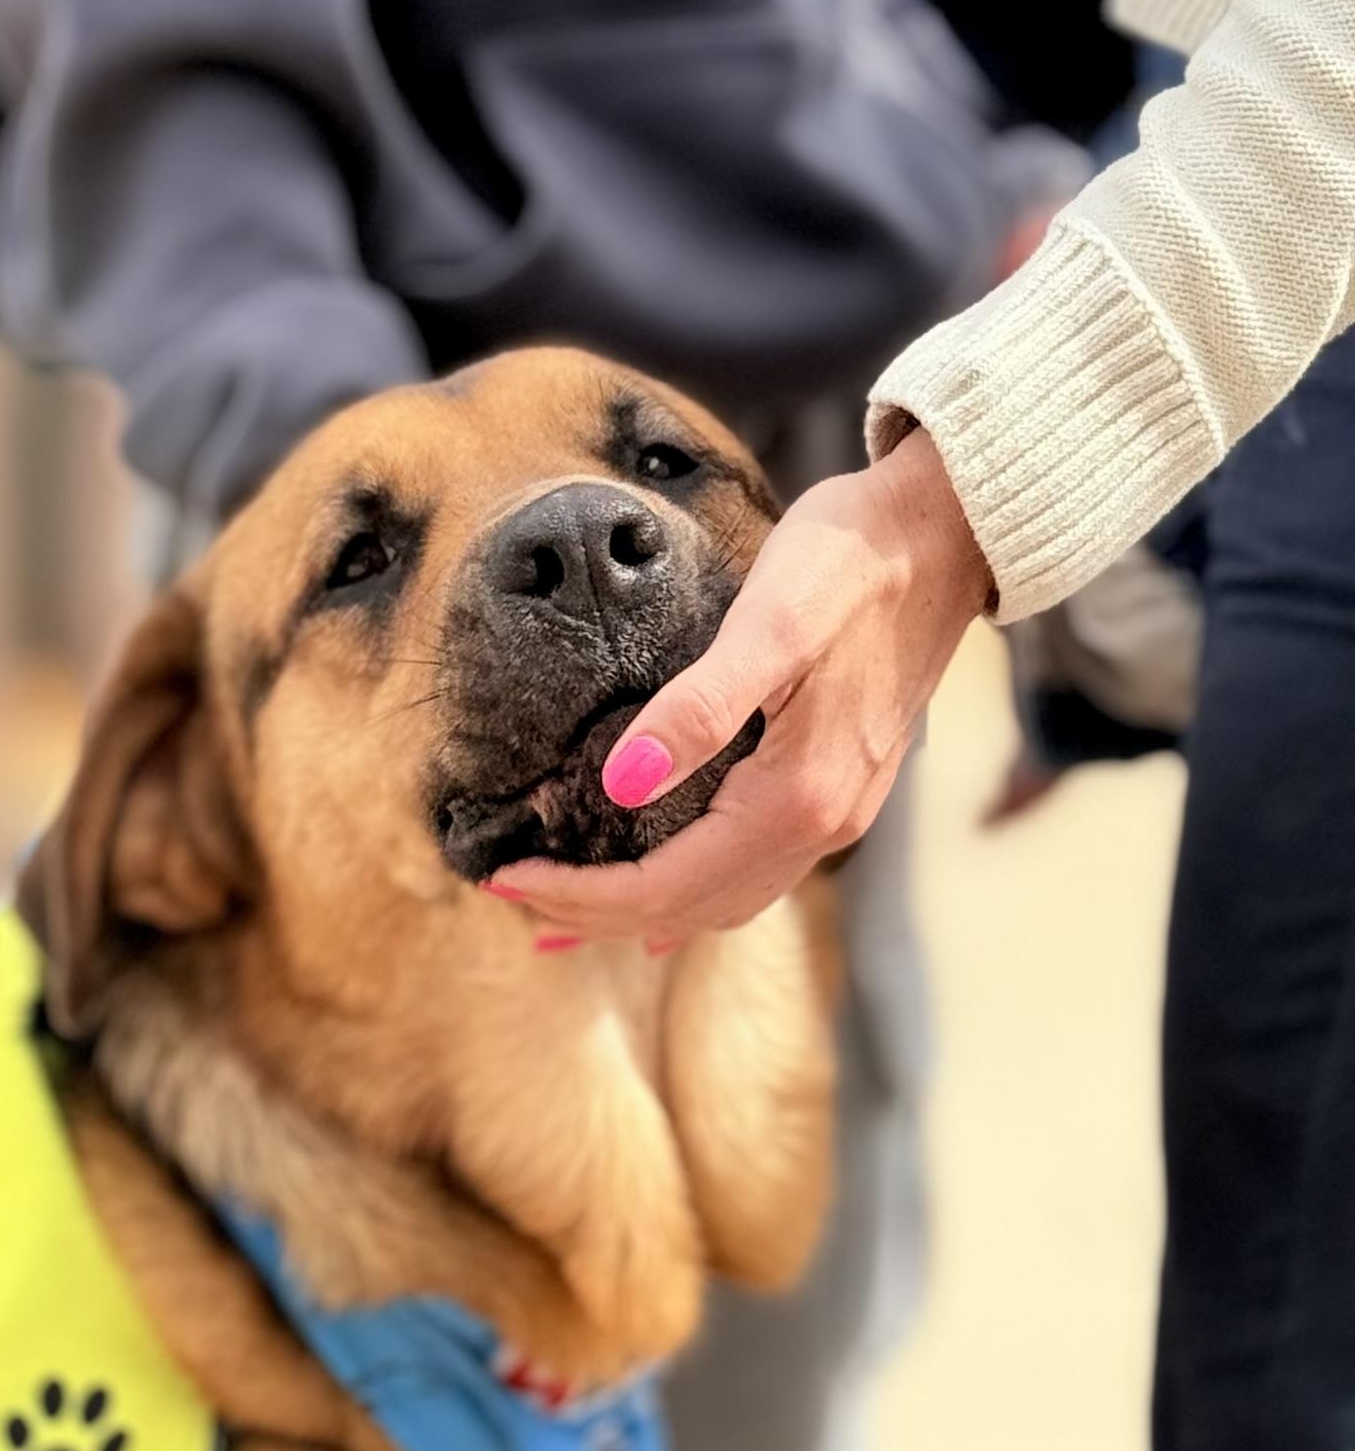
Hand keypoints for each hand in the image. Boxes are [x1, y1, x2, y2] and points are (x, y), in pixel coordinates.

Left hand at [491, 426, 992, 940]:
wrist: (947, 530)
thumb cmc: (853, 561)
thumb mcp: (769, 624)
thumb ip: (697, 710)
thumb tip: (621, 785)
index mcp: (796, 799)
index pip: (663, 886)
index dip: (578, 894)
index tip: (503, 877)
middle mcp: (823, 826)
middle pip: (689, 909)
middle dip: (595, 916)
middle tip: (513, 902)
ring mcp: (839, 812)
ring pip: (724, 901)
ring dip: (643, 917)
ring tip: (571, 921)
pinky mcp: (842, 787)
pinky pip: (755, 874)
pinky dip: (696, 894)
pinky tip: (670, 899)